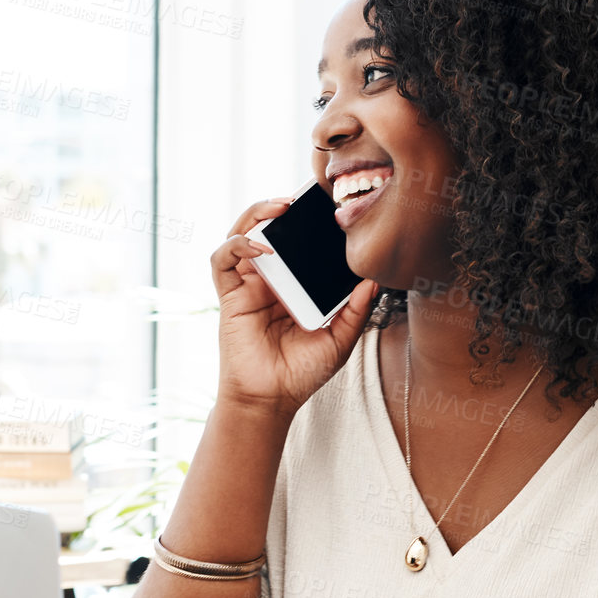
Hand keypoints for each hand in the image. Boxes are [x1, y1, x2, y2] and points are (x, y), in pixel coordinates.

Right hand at [211, 198, 378, 418]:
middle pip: (266, 229)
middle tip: (301, 198)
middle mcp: (269, 279)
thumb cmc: (302, 373)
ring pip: (240, 234)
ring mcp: (247, 285)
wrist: (272, 399)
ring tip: (280, 208)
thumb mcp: (339, 339)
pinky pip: (222, 260)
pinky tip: (260, 247)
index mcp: (293, 285)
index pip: (296, 243)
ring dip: (257, 214)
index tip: (326, 208)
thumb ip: (355, 310)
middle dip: (279, 207)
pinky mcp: (229, 295)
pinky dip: (237, 245)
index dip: (305, 222)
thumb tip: (374, 281)